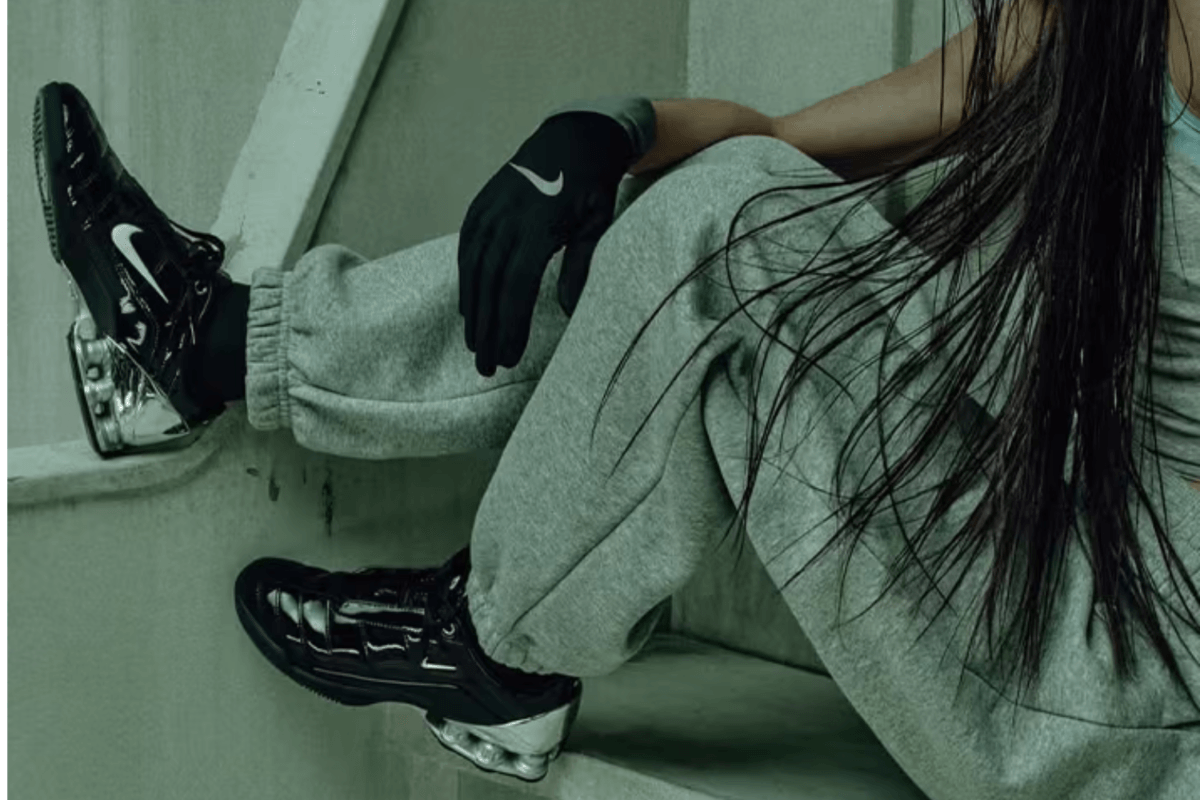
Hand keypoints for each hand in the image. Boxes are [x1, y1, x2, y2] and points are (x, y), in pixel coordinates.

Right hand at [457, 112, 632, 376]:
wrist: (572, 136)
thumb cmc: (592, 186)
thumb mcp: (597, 223)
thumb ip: (581, 266)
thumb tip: (569, 312)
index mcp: (538, 224)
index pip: (517, 286)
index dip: (510, 325)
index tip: (509, 357)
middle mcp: (506, 218)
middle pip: (491, 285)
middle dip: (488, 330)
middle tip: (488, 367)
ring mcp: (488, 210)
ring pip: (473, 272)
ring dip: (473, 314)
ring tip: (477, 348)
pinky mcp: (479, 207)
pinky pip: (466, 252)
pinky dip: (465, 284)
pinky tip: (468, 312)